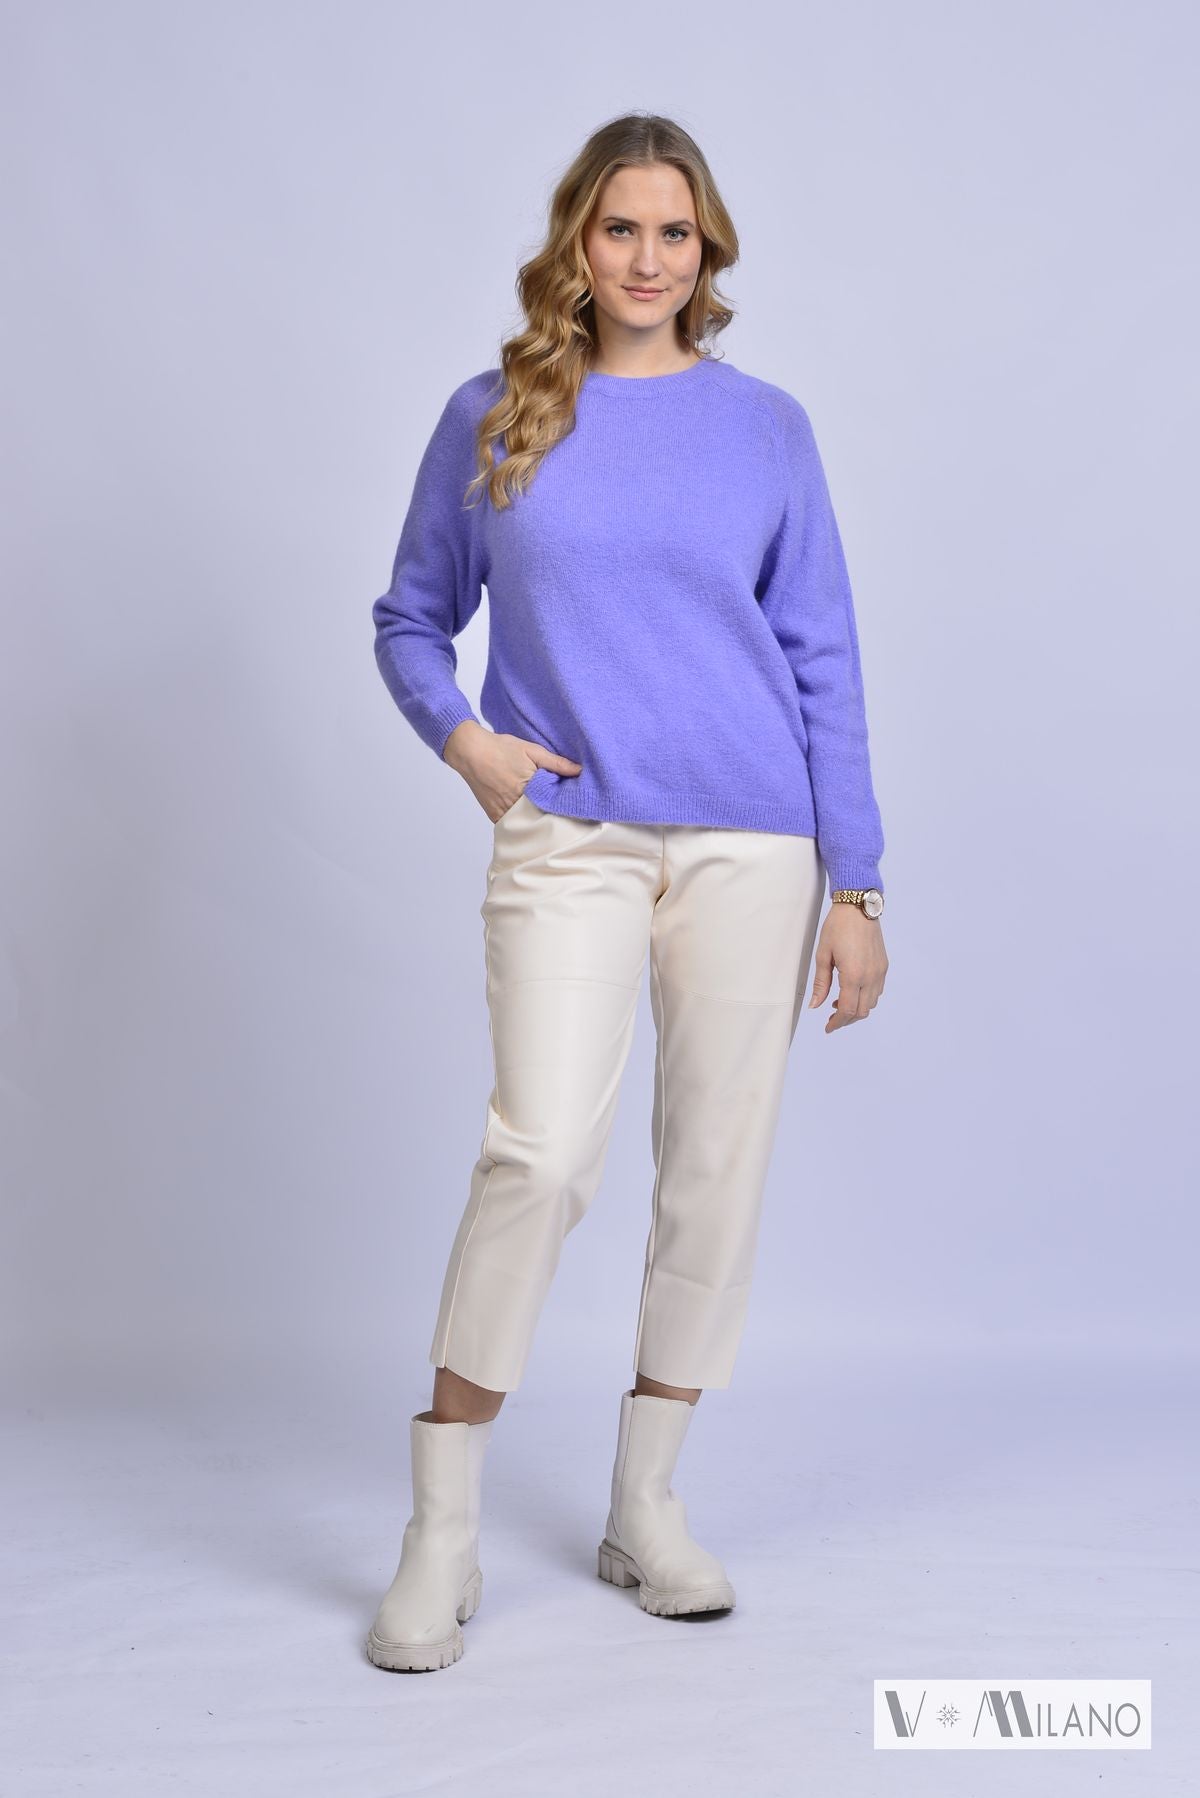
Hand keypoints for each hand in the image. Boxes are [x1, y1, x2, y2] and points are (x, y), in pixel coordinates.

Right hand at [443, 721, 582, 821]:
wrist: (471, 751)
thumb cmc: (501, 748)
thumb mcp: (532, 750)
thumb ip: (556, 763)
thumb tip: (579, 770)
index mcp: (529, 788)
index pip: (553, 807)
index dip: (563, 808)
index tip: (573, 810)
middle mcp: (515, 804)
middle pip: (540, 818)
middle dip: (551, 817)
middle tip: (564, 818)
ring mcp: (503, 812)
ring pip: (526, 824)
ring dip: (535, 821)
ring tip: (547, 819)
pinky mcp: (494, 815)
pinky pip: (511, 825)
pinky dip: (520, 823)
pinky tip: (528, 818)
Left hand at [807, 904, 887, 1032]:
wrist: (858, 907)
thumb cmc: (838, 927)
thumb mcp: (823, 955)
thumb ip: (821, 983)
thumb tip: (815, 1005)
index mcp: (853, 975)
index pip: (847, 1010)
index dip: (837, 1023)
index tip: (828, 1028)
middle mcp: (870, 976)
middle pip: (862, 1011)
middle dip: (846, 1019)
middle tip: (831, 1019)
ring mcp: (880, 971)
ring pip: (872, 1003)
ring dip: (857, 1009)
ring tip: (839, 1004)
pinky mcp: (883, 966)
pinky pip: (878, 991)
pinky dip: (866, 998)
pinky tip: (852, 991)